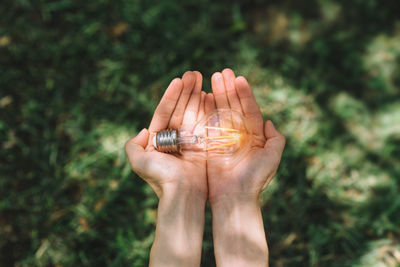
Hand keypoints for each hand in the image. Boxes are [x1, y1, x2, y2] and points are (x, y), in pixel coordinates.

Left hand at [125, 71, 206, 199]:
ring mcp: (189, 141)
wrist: (183, 194)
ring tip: (202, 77)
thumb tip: (143, 130)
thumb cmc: (161, 177)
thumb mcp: (138, 161)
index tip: (178, 80)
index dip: (171, 95)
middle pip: (180, 108)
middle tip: (194, 73)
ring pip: (193, 112)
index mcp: (158, 140)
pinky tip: (210, 94)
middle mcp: (174, 138)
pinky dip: (208, 109)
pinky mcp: (203, 145)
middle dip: (187, 91)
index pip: (164, 111)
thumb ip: (133, 145)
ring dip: (197, 95)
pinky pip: (205, 123)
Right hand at [207, 68, 285, 202]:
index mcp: (254, 136)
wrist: (234, 198)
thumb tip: (271, 123)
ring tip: (213, 76)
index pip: (250, 110)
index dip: (245, 94)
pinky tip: (204, 95)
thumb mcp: (273, 158)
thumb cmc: (255, 179)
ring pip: (220, 112)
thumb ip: (276, 139)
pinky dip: (206, 109)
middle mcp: (238, 135)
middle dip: (228, 89)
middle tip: (222, 72)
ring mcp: (223, 138)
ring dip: (217, 94)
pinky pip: (207, 123)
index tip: (239, 78)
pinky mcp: (209, 144)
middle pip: (234, 107)